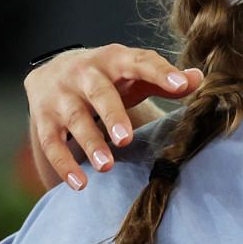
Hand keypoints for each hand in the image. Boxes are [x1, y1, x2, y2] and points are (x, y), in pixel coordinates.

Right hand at [27, 46, 201, 190]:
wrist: (52, 72)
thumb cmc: (107, 78)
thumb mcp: (134, 74)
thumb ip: (163, 79)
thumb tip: (198, 80)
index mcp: (115, 59)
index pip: (140, 62)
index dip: (160, 72)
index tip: (180, 85)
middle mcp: (85, 73)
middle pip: (99, 93)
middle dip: (113, 115)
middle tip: (126, 140)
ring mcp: (62, 96)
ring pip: (75, 119)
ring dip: (90, 143)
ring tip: (107, 167)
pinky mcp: (44, 118)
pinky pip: (51, 142)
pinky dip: (64, 164)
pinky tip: (80, 184)